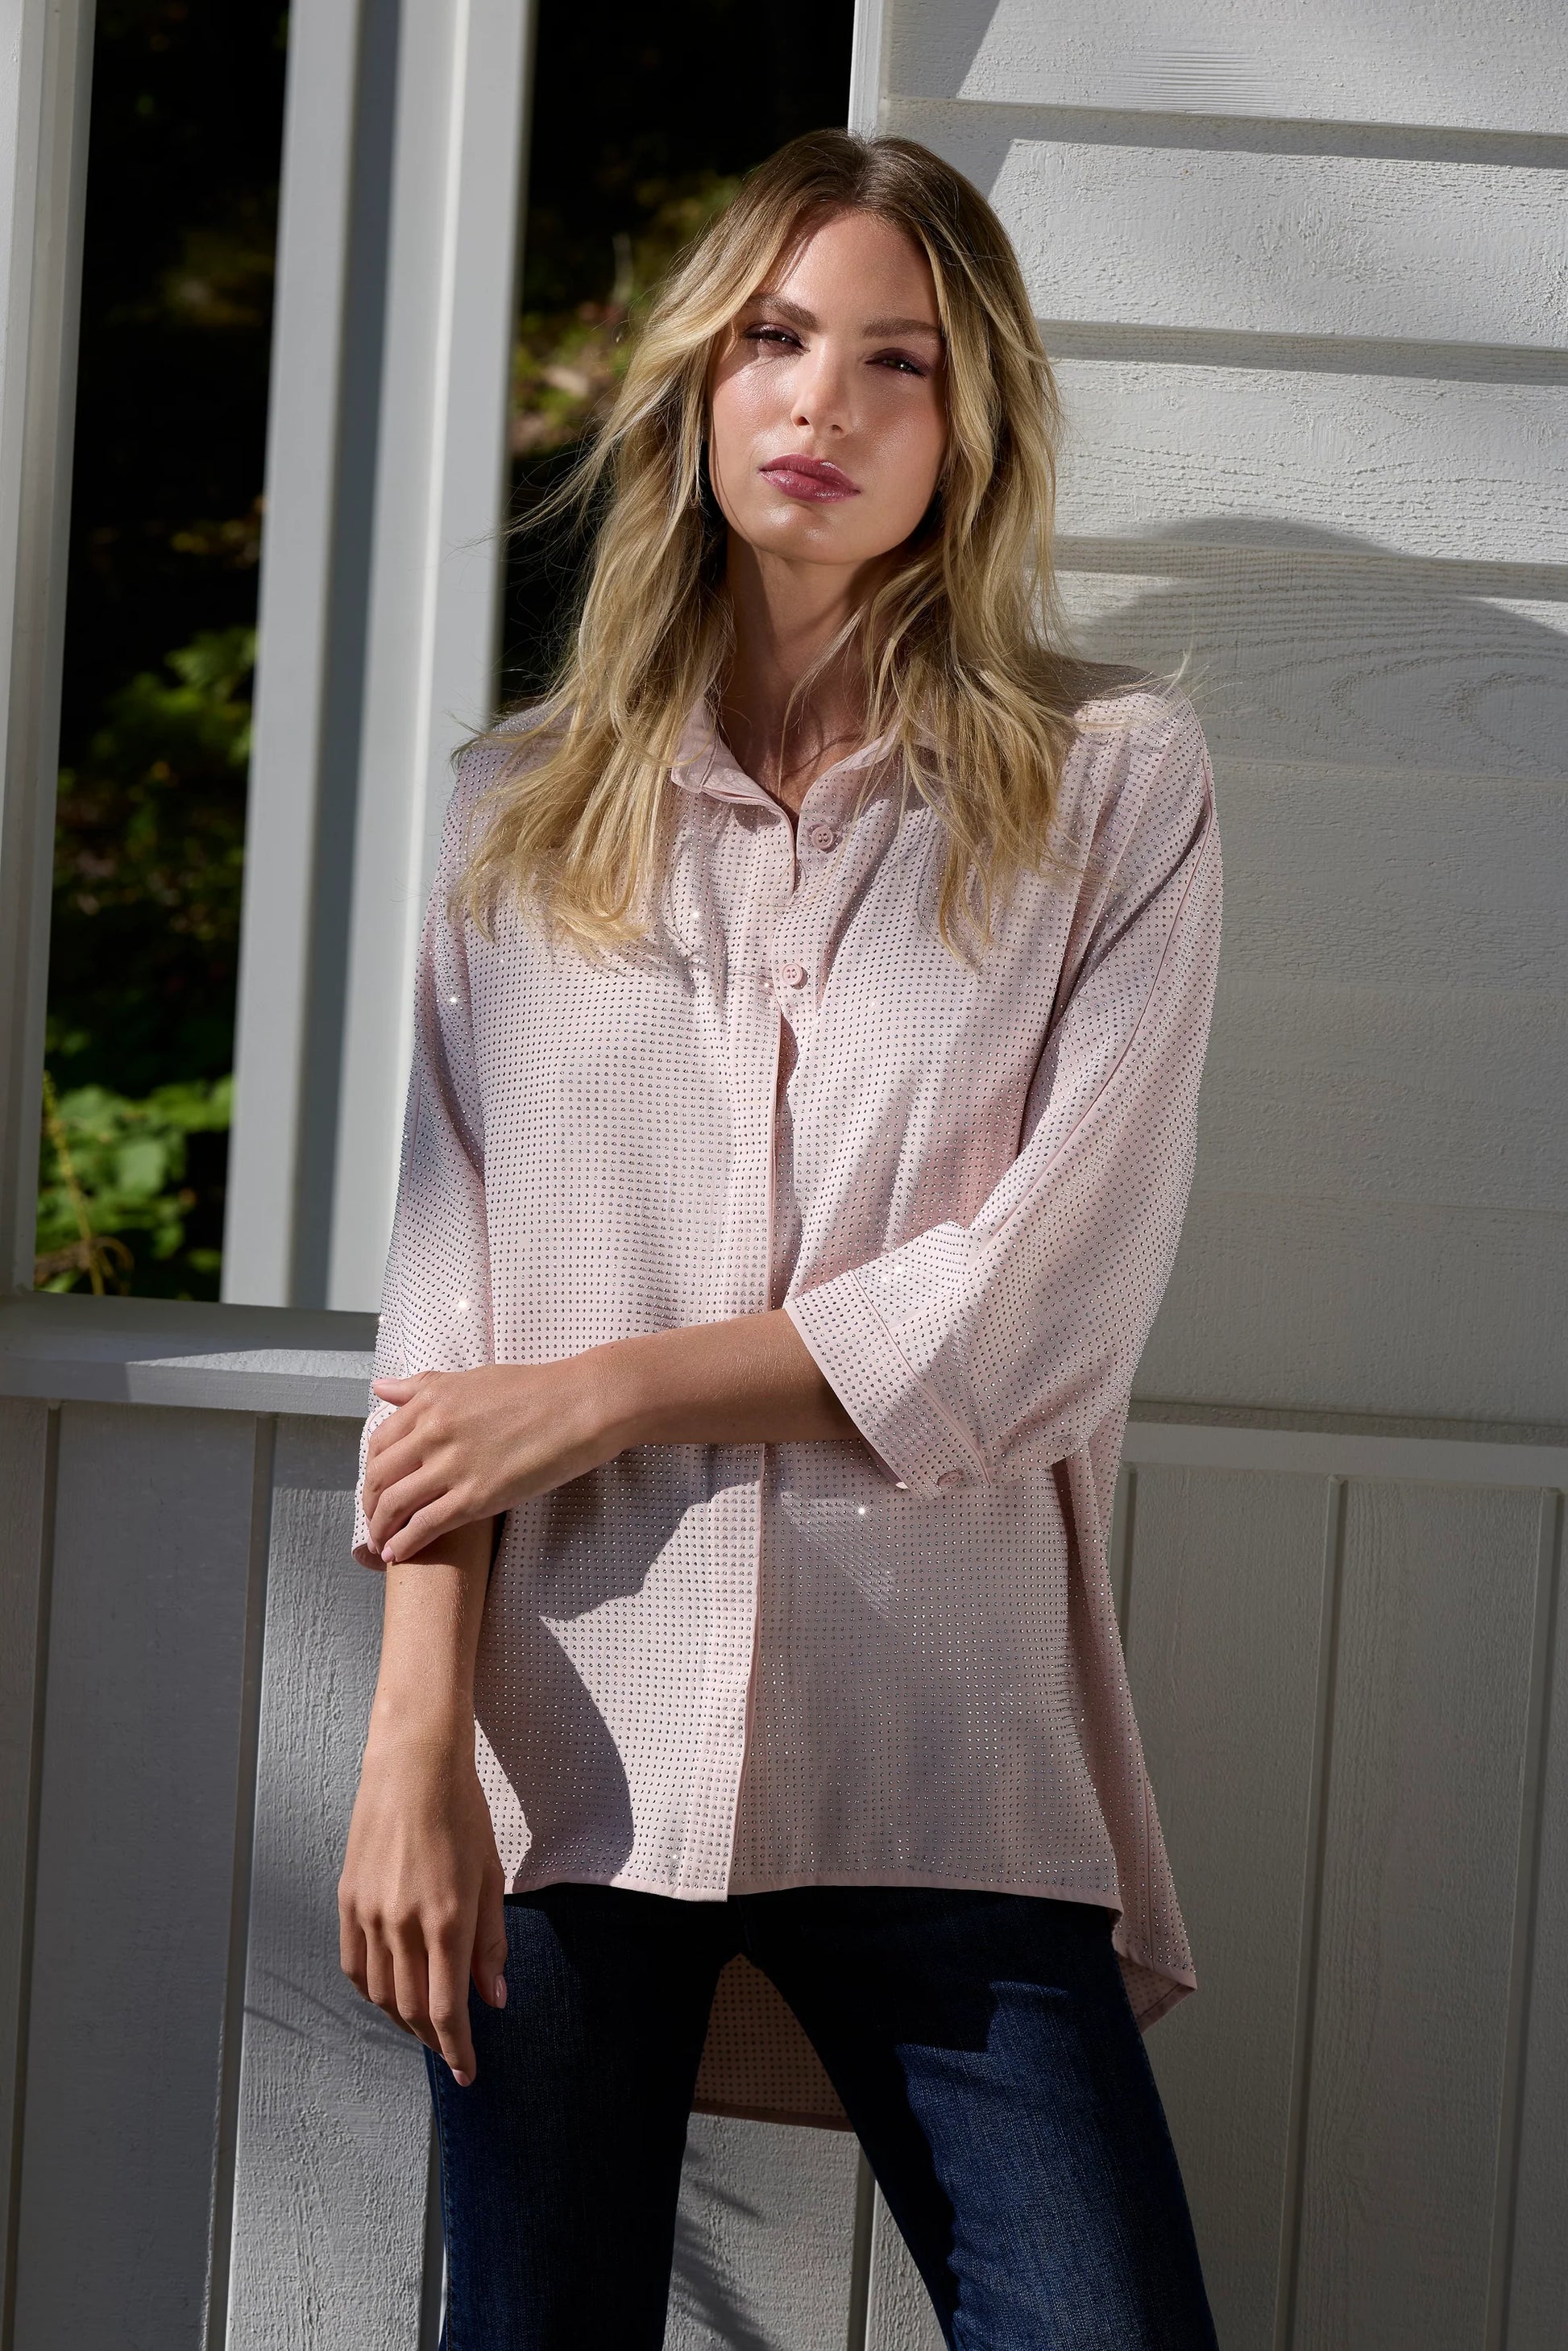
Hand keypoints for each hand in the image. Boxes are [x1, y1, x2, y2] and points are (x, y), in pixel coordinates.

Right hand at [338, 1715, 508, 2084]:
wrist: (413, 1765)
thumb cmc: (462, 1813)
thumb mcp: (491, 1877)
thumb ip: (491, 1943)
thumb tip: (493, 1999)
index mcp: (446, 1919)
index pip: (448, 2010)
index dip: (458, 2049)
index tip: (469, 2072)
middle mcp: (403, 1924)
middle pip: (412, 2010)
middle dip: (434, 2041)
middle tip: (452, 2053)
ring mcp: (370, 1913)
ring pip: (381, 1994)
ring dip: (403, 2020)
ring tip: (425, 2026)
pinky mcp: (348, 1900)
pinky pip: (355, 1965)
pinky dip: (372, 1991)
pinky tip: (390, 1995)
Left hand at [364, 1358, 626, 1563]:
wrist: (580, 1406)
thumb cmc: (534, 1389)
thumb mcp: (471, 1379)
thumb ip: (422, 1387)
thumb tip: (381, 1388)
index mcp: (431, 1401)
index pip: (379, 1443)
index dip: (370, 1472)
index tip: (375, 1488)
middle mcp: (433, 1432)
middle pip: (380, 1477)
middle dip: (370, 1506)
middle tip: (373, 1522)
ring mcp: (453, 1465)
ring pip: (395, 1505)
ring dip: (380, 1530)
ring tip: (380, 1543)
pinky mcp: (476, 1497)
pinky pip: (425, 1526)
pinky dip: (403, 1544)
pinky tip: (396, 1555)